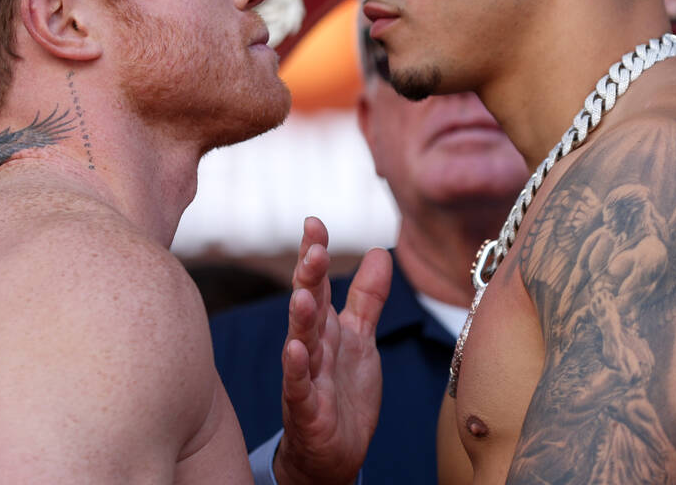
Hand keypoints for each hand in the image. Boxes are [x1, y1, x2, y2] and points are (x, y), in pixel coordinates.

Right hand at [274, 217, 390, 484]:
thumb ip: (367, 298)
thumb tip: (380, 251)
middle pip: (309, 305)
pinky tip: (295, 350)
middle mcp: (311, 346)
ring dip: (301, 318)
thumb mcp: (361, 339)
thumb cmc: (344, 393)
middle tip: (315, 249)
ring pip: (301, 342)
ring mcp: (306, 377)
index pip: (319, 283)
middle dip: (310, 277)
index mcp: (325, 327)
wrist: (334, 453)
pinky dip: (296, 369)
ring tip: (304, 294)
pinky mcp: (307, 409)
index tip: (314, 223)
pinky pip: (299, 387)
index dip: (316, 254)